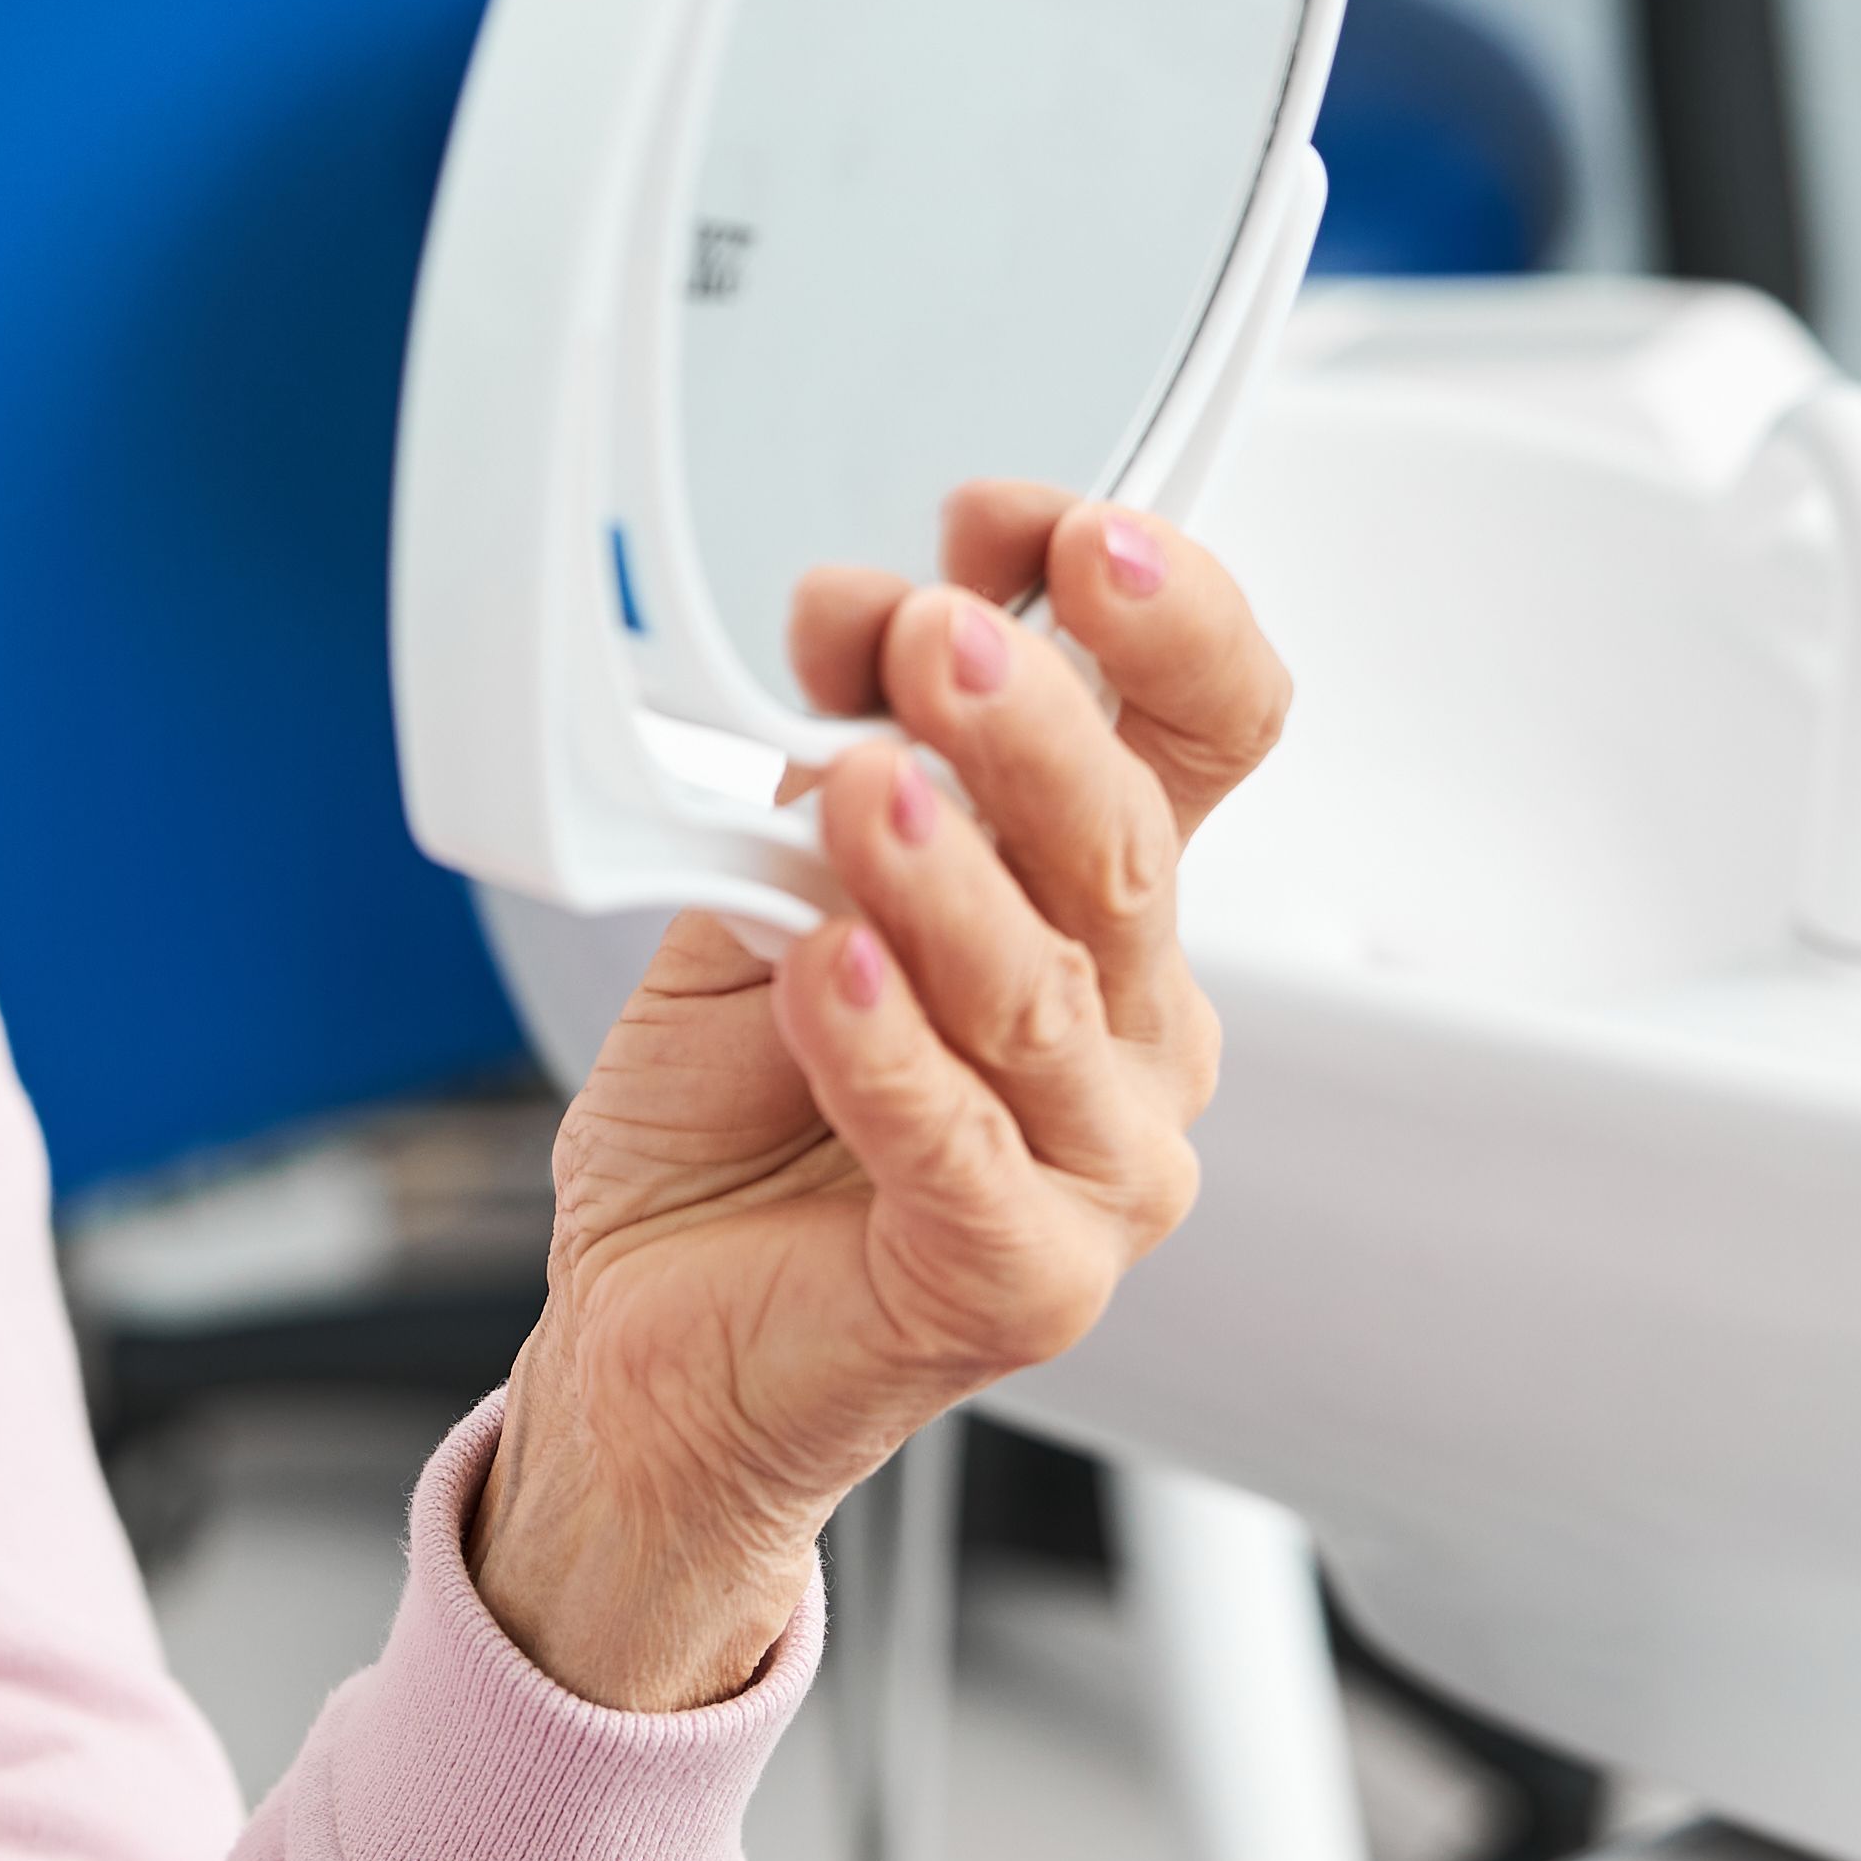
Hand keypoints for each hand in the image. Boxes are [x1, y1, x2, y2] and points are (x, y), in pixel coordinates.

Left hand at [473, 485, 1288, 1711]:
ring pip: (1048, 991)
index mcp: (1103, 902)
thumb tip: (871, 618)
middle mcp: (1133, 1026)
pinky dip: (891, 1056)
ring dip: (951, 872)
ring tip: (859, 787)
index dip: (1162, 615)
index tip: (1049, 523)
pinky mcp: (1019, 1282)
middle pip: (1130, 843)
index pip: (1210, 725)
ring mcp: (1097, 1164)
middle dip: (1032, 719)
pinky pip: (962, 1154)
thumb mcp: (771, 881)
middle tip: (932, 634)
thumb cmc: (734, 1114)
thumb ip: (839, 757)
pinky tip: (829, 973)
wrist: (650, 1337)